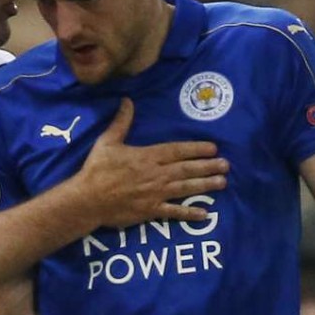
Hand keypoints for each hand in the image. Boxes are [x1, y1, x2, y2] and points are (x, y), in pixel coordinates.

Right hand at [74, 98, 228, 227]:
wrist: (88, 199)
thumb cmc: (97, 169)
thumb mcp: (107, 142)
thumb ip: (121, 122)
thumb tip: (127, 100)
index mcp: (147, 156)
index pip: (177, 151)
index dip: (196, 149)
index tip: (213, 148)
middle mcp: (156, 174)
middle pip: (187, 169)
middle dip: (208, 167)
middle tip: (226, 165)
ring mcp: (155, 194)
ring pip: (186, 188)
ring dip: (205, 185)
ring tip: (222, 183)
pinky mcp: (151, 211)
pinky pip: (174, 212)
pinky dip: (189, 213)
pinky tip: (204, 213)